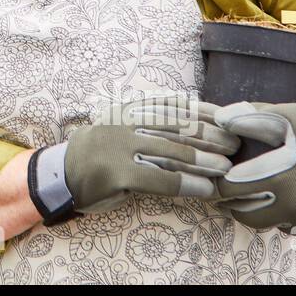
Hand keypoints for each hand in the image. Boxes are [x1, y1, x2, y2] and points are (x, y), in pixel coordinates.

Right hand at [29, 93, 240, 218]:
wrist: (61, 174)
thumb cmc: (99, 153)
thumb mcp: (120, 127)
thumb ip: (148, 124)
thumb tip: (193, 122)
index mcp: (128, 109)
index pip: (173, 105)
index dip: (203, 111)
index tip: (228, 118)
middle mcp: (126, 124)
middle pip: (178, 128)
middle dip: (210, 136)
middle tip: (234, 145)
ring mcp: (121, 147)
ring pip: (173, 152)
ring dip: (205, 161)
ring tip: (226, 168)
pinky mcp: (118, 173)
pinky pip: (160, 179)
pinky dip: (187, 184)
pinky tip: (205, 189)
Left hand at [209, 101, 295, 239]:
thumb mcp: (290, 117)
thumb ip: (253, 118)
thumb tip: (221, 119)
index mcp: (277, 180)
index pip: (229, 192)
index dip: (221, 185)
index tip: (223, 178)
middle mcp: (293, 208)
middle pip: (249, 216)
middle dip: (240, 204)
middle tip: (243, 191)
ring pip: (280, 223)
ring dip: (275, 209)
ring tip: (286, 188)